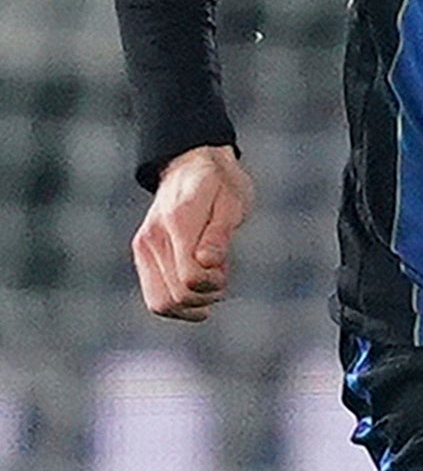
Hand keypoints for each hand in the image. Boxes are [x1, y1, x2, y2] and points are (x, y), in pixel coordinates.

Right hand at [133, 144, 254, 320]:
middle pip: (174, 298)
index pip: (190, 278)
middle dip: (205, 296)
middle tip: (220, 275)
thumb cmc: (221, 184)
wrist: (191, 166)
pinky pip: (155, 297)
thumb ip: (220, 234)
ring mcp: (143, 248)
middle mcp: (152, 238)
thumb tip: (207, 263)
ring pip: (161, 304)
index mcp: (177, 223)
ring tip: (209, 279)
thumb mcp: (232, 202)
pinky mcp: (142, 255)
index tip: (224, 269)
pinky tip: (197, 285)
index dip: (214, 283)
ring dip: (192, 303)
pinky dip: (180, 302)